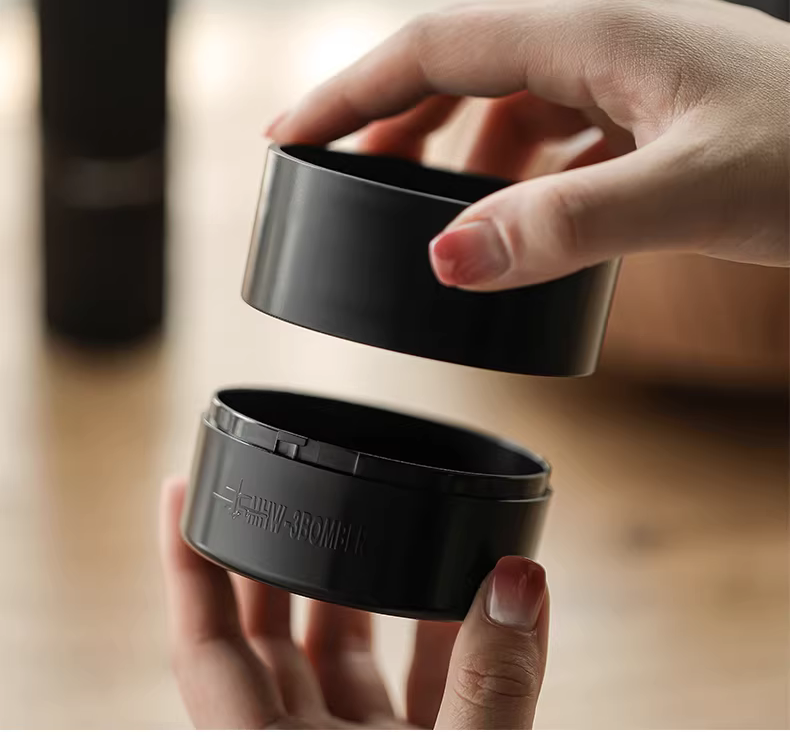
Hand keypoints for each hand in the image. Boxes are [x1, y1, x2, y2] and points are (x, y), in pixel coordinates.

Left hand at [160, 478, 548, 728]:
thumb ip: (488, 685)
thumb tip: (518, 580)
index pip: (206, 645)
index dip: (187, 564)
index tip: (178, 488)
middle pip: (269, 638)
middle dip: (278, 557)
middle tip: (288, 487)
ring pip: (339, 658)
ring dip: (358, 589)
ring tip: (370, 521)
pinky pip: (413, 687)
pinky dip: (440, 640)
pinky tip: (469, 593)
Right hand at [268, 0, 789, 290]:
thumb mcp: (687, 196)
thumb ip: (563, 226)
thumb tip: (449, 257)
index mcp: (594, 35)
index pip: (434, 49)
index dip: (351, 91)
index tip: (291, 136)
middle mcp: (602, 38)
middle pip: (458, 65)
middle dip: (387, 118)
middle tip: (337, 174)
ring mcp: (627, 71)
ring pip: (505, 99)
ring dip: (451, 147)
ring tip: (418, 201)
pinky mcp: (647, 109)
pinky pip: (553, 128)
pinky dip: (514, 166)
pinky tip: (515, 205)